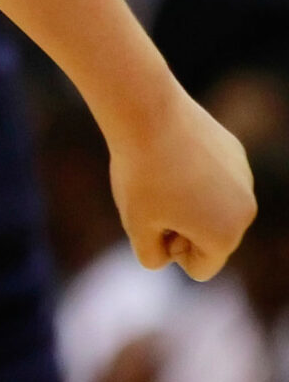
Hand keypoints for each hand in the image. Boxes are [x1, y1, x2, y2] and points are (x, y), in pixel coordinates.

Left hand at [108, 84, 254, 278]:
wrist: (147, 112)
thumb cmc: (140, 173)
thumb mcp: (135, 224)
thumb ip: (151, 255)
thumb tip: (166, 256)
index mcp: (225, 236)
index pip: (199, 269)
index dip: (168, 250)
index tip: (153, 221)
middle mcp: (245, 212)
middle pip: (209, 239)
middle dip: (182, 227)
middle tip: (153, 196)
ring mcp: (244, 179)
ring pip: (212, 206)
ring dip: (189, 200)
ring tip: (162, 172)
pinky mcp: (236, 152)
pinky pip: (213, 177)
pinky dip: (194, 172)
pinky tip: (173, 151)